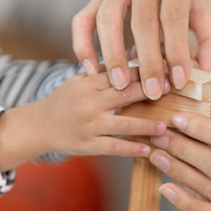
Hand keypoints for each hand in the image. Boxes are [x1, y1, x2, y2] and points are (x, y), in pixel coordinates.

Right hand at [0, 68, 168, 170]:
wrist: (39, 126)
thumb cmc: (65, 101)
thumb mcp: (80, 81)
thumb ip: (103, 73)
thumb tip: (134, 60)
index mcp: (89, 83)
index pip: (120, 74)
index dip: (144, 73)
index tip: (163, 71)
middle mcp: (90, 102)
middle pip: (125, 95)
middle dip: (150, 92)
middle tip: (171, 92)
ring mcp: (89, 125)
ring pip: (123, 124)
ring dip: (147, 126)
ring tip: (165, 127)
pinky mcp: (87, 144)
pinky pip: (113, 147)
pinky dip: (132, 149)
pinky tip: (147, 150)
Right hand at [72, 0, 210, 98]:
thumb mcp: (205, 4)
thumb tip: (206, 71)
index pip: (174, 17)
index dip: (176, 52)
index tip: (178, 81)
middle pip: (142, 21)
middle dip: (147, 61)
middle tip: (151, 91)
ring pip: (108, 19)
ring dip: (112, 55)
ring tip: (120, 85)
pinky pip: (83, 19)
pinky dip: (83, 45)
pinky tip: (92, 69)